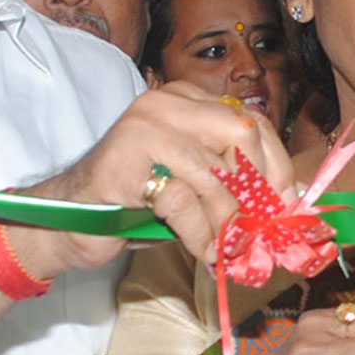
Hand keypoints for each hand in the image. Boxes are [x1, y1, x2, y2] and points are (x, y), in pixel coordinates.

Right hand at [16, 84, 295, 275]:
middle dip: (260, 186)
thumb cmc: (135, 205)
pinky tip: (205, 254)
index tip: (288, 205)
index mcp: (186, 100)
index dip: (277, 165)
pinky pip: (183, 200)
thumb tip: (288, 202)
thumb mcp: (192, 188)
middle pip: (241, 134)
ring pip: (213, 173)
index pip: (251, 121)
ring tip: (230, 250)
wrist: (66, 221)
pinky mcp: (125, 160)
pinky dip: (200, 235)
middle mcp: (166, 104)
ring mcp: (143, 128)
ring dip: (229, 221)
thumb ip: (232, 185)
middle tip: (264, 227)